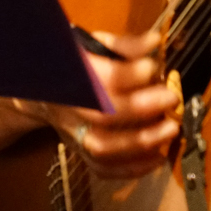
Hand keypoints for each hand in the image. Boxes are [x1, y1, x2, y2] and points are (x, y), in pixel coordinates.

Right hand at [0, 27, 179, 180]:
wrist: (39, 91)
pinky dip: (132, 168)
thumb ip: (125, 45)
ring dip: (140, 142)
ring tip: (170, 130)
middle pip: (103, 114)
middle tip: (171, 98)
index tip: (154, 67)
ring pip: (101, 147)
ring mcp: (72, 132)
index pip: (102, 77)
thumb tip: (154, 42)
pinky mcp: (79, 151)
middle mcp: (70, 106)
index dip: (132, 74)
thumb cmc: (75, 65)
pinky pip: (102, 168)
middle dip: (142, 108)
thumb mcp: (94, 45)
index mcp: (72, 74)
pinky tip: (157, 157)